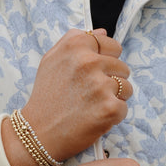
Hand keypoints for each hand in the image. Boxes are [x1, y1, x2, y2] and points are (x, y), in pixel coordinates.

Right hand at [22, 28, 131, 160]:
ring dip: (114, 98)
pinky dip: (112, 116)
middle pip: (122, 67)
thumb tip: (103, 33)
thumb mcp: (52, 60)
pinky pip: (124, 107)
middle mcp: (89, 61)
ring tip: (92, 106)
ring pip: (126, 87)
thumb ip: (76, 41)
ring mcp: (100, 85)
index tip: (93, 74)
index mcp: (76, 45)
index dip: (105, 61)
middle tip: (89, 94)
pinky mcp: (109, 108)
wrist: (38, 133)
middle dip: (110, 80)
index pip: (112, 45)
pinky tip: (94, 118)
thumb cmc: (45, 97)